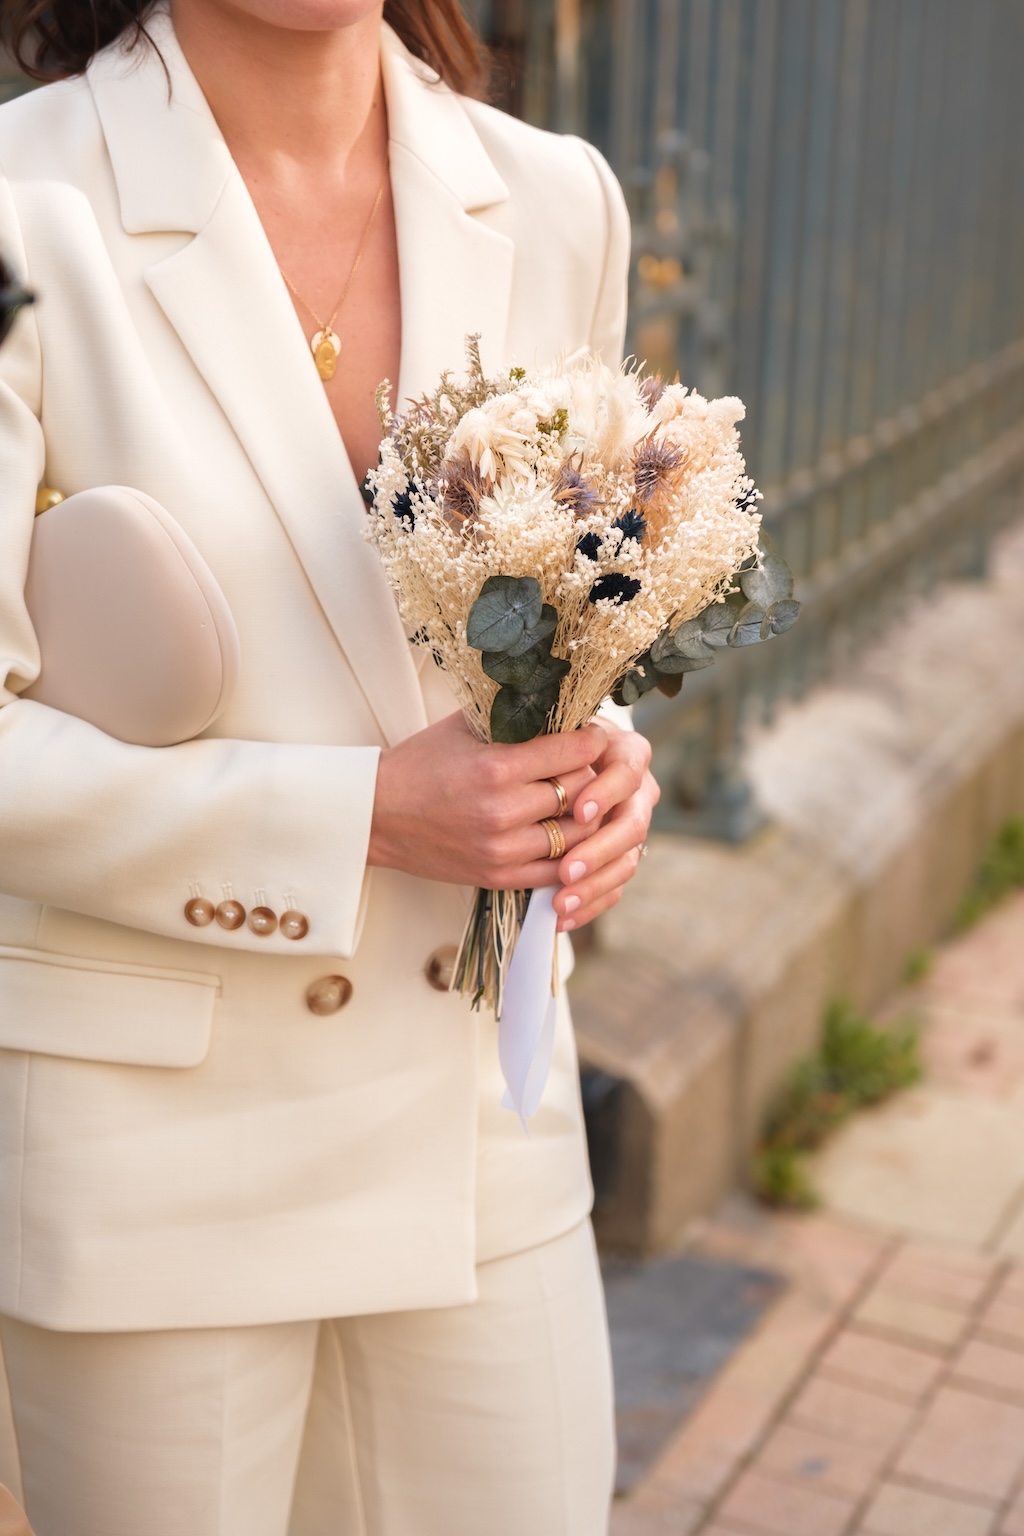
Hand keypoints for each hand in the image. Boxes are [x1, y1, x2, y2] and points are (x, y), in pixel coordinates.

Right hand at [369, 711, 608, 889]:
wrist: (377, 816)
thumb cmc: (421, 763)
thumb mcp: (464, 727)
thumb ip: (513, 715)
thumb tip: (562, 700)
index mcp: (496, 767)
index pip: (574, 752)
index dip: (591, 740)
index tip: (593, 736)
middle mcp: (503, 811)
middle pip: (583, 792)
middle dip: (592, 775)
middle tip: (588, 767)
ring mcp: (503, 849)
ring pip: (578, 833)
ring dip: (586, 816)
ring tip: (584, 800)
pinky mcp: (499, 876)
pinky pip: (556, 869)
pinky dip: (571, 852)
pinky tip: (568, 833)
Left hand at [552, 720, 658, 931]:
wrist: (541, 760)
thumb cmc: (534, 736)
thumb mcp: (538, 728)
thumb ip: (547, 738)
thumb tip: (536, 747)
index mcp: (627, 751)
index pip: (627, 771)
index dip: (606, 792)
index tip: (578, 811)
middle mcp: (638, 789)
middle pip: (633, 823)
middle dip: (600, 850)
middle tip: (566, 870)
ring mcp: (632, 825)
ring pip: (627, 861)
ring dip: (594, 885)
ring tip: (559, 903)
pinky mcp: (619, 855)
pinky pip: (614, 886)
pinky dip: (589, 904)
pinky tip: (559, 919)